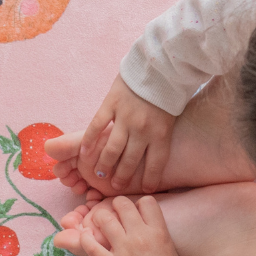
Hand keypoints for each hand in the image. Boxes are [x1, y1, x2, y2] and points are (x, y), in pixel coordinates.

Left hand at [78, 196, 182, 255]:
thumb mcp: (172, 252)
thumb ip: (158, 237)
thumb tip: (150, 230)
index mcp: (159, 232)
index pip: (147, 202)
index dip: (140, 205)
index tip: (137, 212)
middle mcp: (140, 236)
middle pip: (123, 204)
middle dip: (117, 205)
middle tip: (115, 212)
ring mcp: (123, 250)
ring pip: (105, 219)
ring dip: (100, 218)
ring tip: (98, 222)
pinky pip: (91, 245)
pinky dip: (86, 239)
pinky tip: (87, 237)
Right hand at [81, 75, 175, 192]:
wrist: (160, 64)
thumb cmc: (168, 91)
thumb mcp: (171, 117)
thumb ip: (160, 135)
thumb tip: (153, 155)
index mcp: (161, 133)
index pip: (156, 164)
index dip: (150, 180)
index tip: (145, 190)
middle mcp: (143, 129)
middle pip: (130, 161)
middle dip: (122, 177)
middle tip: (115, 186)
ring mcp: (125, 117)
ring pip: (112, 148)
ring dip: (104, 164)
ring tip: (99, 174)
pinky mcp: (111, 104)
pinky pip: (96, 126)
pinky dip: (89, 141)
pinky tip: (84, 153)